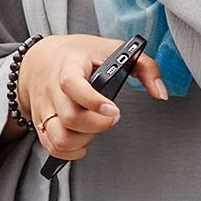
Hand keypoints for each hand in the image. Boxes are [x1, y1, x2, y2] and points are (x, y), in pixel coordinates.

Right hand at [16, 34, 167, 163]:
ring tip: (95, 128)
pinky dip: (69, 152)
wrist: (41, 58)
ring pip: (58, 137)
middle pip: (70, 117)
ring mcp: (44, 108)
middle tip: (111, 117)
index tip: (113, 109)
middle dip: (97, 125)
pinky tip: (82, 141)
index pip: (72, 84)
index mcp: (70, 65)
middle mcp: (52, 88)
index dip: (92, 101)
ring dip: (82, 141)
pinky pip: (51, 146)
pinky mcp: (39, 123)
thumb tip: (160, 93)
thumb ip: (144, 67)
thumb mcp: (114, 49)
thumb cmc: (81, 54)